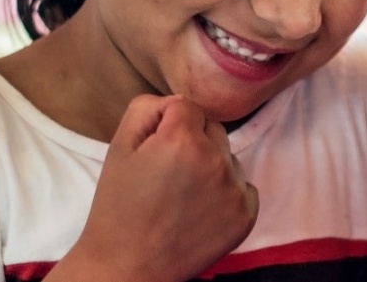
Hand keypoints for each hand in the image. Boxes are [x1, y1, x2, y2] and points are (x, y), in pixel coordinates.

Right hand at [48, 95, 259, 281]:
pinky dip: (227, 193)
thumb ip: (147, 108)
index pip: (187, 106)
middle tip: (166, 174)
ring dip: (211, 167)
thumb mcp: (119, 146)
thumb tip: (176, 102)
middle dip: (192, 142)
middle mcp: (217, 160)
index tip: (154, 151)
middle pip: (213, 129)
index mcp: (183, 140)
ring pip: (228, 158)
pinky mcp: (247, 214)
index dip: (167, 126)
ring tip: (181, 196)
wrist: (129, 265)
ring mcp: (236, 189)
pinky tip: (200, 210)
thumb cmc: (119, 206)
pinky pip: (244, 186)